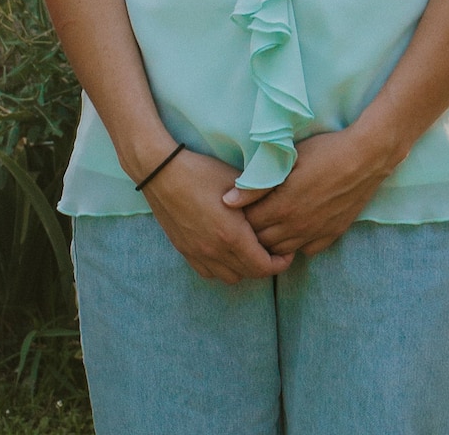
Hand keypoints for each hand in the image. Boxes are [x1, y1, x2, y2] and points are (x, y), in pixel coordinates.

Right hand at [142, 149, 293, 283]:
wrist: (161, 171)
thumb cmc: (202, 171)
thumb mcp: (237, 181)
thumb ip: (260, 198)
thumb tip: (280, 205)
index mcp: (231, 236)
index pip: (264, 266)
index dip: (281, 262)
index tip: (287, 250)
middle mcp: (214, 251)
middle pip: (249, 274)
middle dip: (266, 265)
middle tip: (274, 248)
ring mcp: (197, 253)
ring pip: (229, 277)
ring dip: (244, 268)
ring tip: (250, 249)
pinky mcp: (184, 250)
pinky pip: (209, 272)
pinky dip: (222, 267)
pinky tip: (226, 250)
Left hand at [228, 129, 392, 258]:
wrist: (366, 157)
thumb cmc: (324, 151)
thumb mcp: (286, 160)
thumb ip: (256, 185)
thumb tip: (227, 201)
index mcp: (282, 207)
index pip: (248, 225)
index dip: (240, 216)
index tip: (240, 205)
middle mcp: (297, 227)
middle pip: (262, 242)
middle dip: (252, 232)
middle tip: (251, 215)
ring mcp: (316, 233)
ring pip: (283, 251)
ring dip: (272, 241)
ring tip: (270, 223)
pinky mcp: (332, 234)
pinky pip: (306, 250)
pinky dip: (296, 243)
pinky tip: (296, 227)